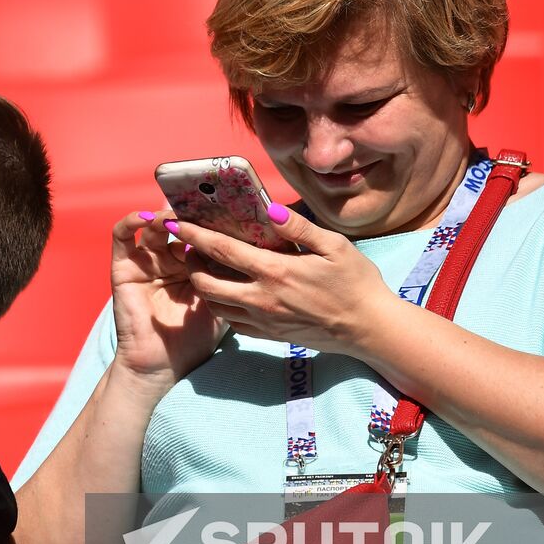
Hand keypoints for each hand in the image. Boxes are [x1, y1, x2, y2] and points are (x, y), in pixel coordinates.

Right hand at [108, 209, 227, 387]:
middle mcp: (167, 261)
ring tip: (176, 213)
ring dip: (163, 214)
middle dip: (189, 212)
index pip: (199, 235)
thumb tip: (253, 250)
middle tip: (202, 201)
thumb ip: (228, 278)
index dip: (209, 220)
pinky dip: (132, 221)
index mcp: (190, 268)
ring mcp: (145, 263)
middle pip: (177, 226)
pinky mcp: (122, 268)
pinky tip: (148, 218)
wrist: (162, 366)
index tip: (226, 206)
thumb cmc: (192, 341)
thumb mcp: (219, 304)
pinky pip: (122, 237)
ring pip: (152, 227)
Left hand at [172, 207, 395, 355]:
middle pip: (206, 282)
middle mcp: (262, 298)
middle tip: (189, 247)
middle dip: (189, 262)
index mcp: (275, 271)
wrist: (368, 328)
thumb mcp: (335, 247)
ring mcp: (263, 320)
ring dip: (202, 285)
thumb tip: (270, 208)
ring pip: (215, 305)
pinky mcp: (268, 335)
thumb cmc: (355, 282)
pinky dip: (221, 306)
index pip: (221, 250)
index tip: (174, 223)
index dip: (193, 235)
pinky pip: (232, 322)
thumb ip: (299, 228)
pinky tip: (227, 292)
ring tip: (204, 267)